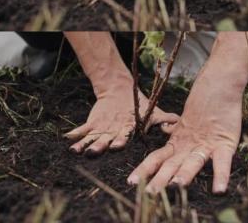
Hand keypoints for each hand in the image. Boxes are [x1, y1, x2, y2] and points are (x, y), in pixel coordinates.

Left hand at [63, 32, 177, 154]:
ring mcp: (101, 130)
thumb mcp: (152, 112)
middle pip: (105, 142)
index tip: (117, 145)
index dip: (120, 141)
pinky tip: (67, 137)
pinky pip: (82, 131)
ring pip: (92, 140)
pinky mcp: (92, 125)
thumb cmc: (138, 107)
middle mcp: (113, 134)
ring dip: (84, 145)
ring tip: (76, 150)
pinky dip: (74, 134)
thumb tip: (179, 120)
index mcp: (127, 131)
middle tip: (92, 152)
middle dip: (99, 147)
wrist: (121, 95)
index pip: (124, 136)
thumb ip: (164, 119)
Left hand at [126, 63, 241, 193]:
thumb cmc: (202, 107)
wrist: (217, 86)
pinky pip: (223, 162)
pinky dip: (221, 176)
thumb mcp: (184, 123)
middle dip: (159, 179)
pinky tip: (219, 190)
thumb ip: (174, 133)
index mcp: (177, 143)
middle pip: (171, 165)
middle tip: (148, 194)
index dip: (144, 170)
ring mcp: (206, 145)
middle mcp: (188, 146)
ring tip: (176, 187)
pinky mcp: (224, 143)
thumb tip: (164, 133)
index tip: (131, 182)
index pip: (156, 158)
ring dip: (184, 175)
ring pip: (192, 162)